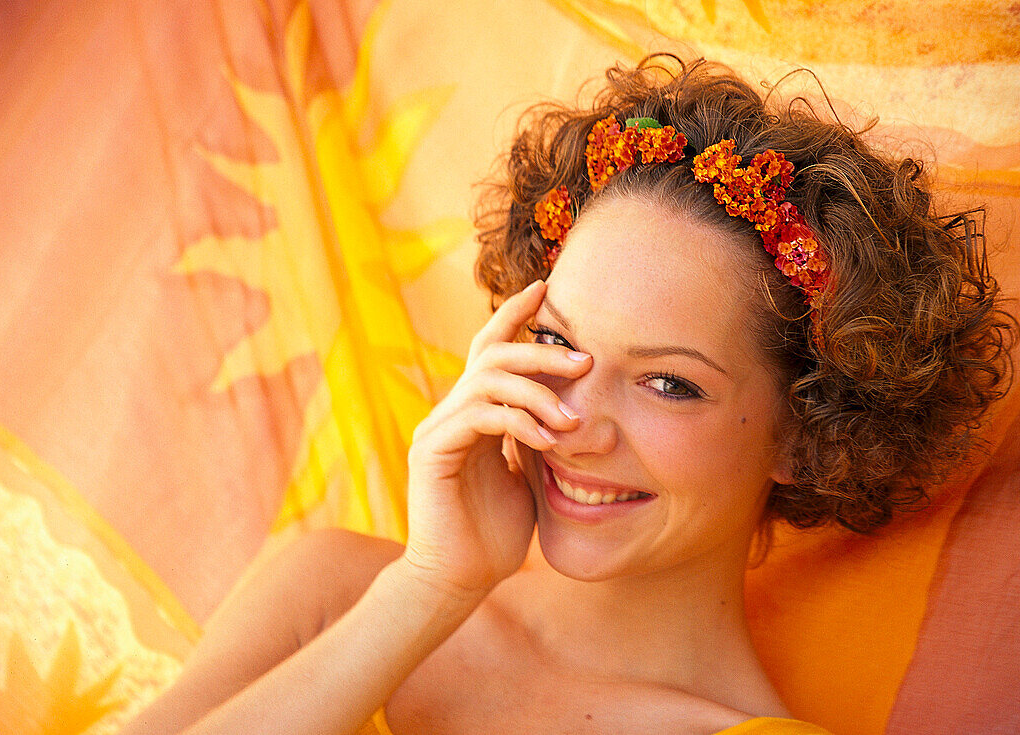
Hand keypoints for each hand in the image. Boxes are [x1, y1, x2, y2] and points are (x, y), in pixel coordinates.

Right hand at [402, 280, 590, 595]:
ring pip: (487, 379)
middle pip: (492, 353)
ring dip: (538, 393)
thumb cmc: (496, 530)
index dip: (515, 315)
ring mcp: (439, 428)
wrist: (460, 578)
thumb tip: (579, 408)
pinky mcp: (432, 451)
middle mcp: (452, 410)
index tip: (548, 290)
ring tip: (574, 419)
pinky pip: (478, 416)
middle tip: (586, 361)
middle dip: (542, 351)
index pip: (492, 348)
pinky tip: (548, 441)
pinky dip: (518, 422)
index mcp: (474, 410)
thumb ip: (540, 435)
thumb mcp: (530, 473)